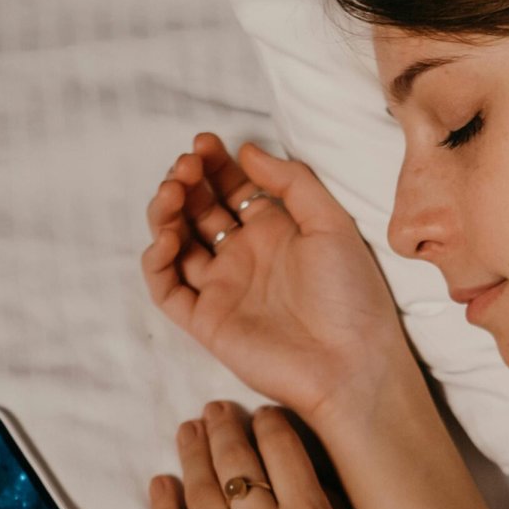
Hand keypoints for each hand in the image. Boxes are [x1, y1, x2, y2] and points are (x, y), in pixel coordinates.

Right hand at [141, 133, 410, 425]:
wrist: (352, 365)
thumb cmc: (352, 296)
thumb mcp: (332, 223)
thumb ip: (291, 182)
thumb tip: (246, 150)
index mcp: (276, 232)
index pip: (232, 188)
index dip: (214, 165)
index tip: (205, 143)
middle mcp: (245, 257)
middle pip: (199, 210)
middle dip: (187, 182)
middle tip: (186, 166)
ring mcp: (223, 288)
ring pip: (176, 243)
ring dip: (166, 213)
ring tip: (173, 191)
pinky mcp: (205, 321)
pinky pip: (167, 287)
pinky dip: (157, 261)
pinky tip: (168, 237)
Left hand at [147, 399, 417, 508]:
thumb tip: (310, 485)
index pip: (284, 452)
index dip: (269, 423)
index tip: (261, 410)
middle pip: (236, 467)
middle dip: (224, 429)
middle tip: (214, 408)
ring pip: (201, 498)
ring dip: (192, 457)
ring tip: (188, 431)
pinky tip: (160, 485)